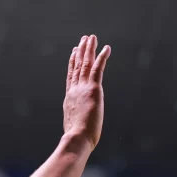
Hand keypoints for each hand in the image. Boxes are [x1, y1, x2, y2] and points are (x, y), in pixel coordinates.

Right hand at [63, 35, 110, 149]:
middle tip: (83, 39)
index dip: (72, 64)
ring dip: (89, 49)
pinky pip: (97, 69)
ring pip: (85, 64)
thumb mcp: (74, 128)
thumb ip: (76, 123)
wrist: (76, 138)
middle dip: (80, 52)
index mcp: (69, 99)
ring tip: (91, 37)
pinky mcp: (93, 89)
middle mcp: (74, 91)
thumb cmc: (76, 139)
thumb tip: (76, 132)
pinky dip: (101, 57)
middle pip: (77, 67)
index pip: (71, 77)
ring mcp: (82, 89)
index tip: (73, 53)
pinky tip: (106, 48)